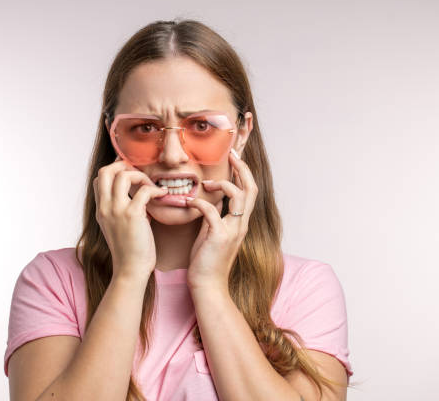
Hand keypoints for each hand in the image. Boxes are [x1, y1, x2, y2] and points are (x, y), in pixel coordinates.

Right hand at [93, 156, 168, 281]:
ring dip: (140, 176)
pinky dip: (155, 189)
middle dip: (122, 165)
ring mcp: (117, 211)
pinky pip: (144, 191)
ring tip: (151, 186)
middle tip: (138, 173)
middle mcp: (105, 208)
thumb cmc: (129, 250)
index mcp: (101, 210)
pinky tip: (163, 195)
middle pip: (105, 171)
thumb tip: (136, 195)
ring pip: (123, 176)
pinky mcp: (132, 215)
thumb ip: (121, 210)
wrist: (130, 269)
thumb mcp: (117, 227)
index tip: (130, 172)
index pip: (100, 179)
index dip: (115, 170)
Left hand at [184, 150, 258, 291]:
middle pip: (251, 188)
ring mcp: (232, 230)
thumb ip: (215, 217)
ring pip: (239, 196)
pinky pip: (212, 211)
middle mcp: (241, 224)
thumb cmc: (207, 261)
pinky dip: (199, 202)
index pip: (249, 191)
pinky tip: (187, 202)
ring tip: (207, 182)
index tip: (235, 158)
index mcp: (240, 222)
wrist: (208, 285)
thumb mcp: (212, 233)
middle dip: (242, 168)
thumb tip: (210, 201)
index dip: (244, 172)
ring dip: (223, 184)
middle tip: (232, 154)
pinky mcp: (219, 236)